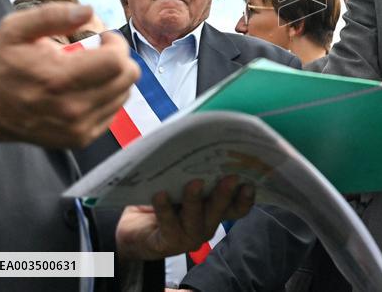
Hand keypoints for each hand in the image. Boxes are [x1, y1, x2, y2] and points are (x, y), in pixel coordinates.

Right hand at [0, 3, 139, 149]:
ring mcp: (78, 128)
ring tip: (91, 70)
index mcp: (58, 79)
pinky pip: (114, 110)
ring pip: (124, 93)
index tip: (103, 37)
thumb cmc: (3, 64)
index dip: (117, 43)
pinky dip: (108, 95)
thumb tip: (88, 10)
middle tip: (100, 52)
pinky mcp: (81, 138)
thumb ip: (52, 15)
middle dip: (119, 58)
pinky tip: (87, 87)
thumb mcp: (15, 30)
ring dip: (115, 77)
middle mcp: (72, 108)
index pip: (116, 61)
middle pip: (127, 78)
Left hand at [115, 176, 254, 260]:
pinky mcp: (166, 243)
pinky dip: (164, 208)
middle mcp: (205, 226)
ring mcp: (187, 237)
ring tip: (194, 184)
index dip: (246, 198)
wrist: (132, 228)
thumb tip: (201, 138)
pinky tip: (160, 194)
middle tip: (230, 178)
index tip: (250, 183)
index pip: (237, 208)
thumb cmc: (162, 200)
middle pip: (219, 212)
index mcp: (213, 211)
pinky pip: (168, 224)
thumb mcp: (181, 184)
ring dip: (195, 200)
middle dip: (225, 194)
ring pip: (195, 219)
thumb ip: (193, 171)